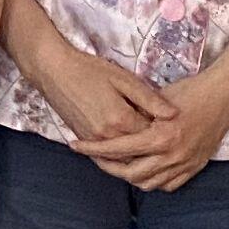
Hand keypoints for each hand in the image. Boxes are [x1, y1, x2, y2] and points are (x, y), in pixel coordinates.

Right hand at [31, 41, 178, 153]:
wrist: (53, 71)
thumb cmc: (89, 70)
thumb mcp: (124, 79)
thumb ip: (150, 99)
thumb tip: (175, 115)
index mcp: (121, 119)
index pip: (152, 135)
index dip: (163, 129)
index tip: (170, 122)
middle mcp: (107, 136)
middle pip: (139, 150)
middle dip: (152, 145)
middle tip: (163, 134)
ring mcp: (93, 141)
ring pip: (123, 158)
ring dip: (137, 154)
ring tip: (149, 144)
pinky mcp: (84, 141)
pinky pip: (106, 158)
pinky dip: (119, 157)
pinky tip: (127, 151)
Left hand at [81, 68, 228, 193]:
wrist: (224, 97)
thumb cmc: (190, 91)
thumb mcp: (157, 98)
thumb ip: (135, 114)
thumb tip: (110, 123)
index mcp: (160, 137)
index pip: (117, 150)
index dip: (93, 149)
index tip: (76, 146)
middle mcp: (172, 156)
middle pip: (130, 174)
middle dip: (108, 167)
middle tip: (95, 157)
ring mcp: (185, 164)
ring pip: (148, 183)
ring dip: (129, 176)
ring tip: (117, 163)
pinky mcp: (195, 167)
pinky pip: (169, 184)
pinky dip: (153, 180)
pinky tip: (143, 169)